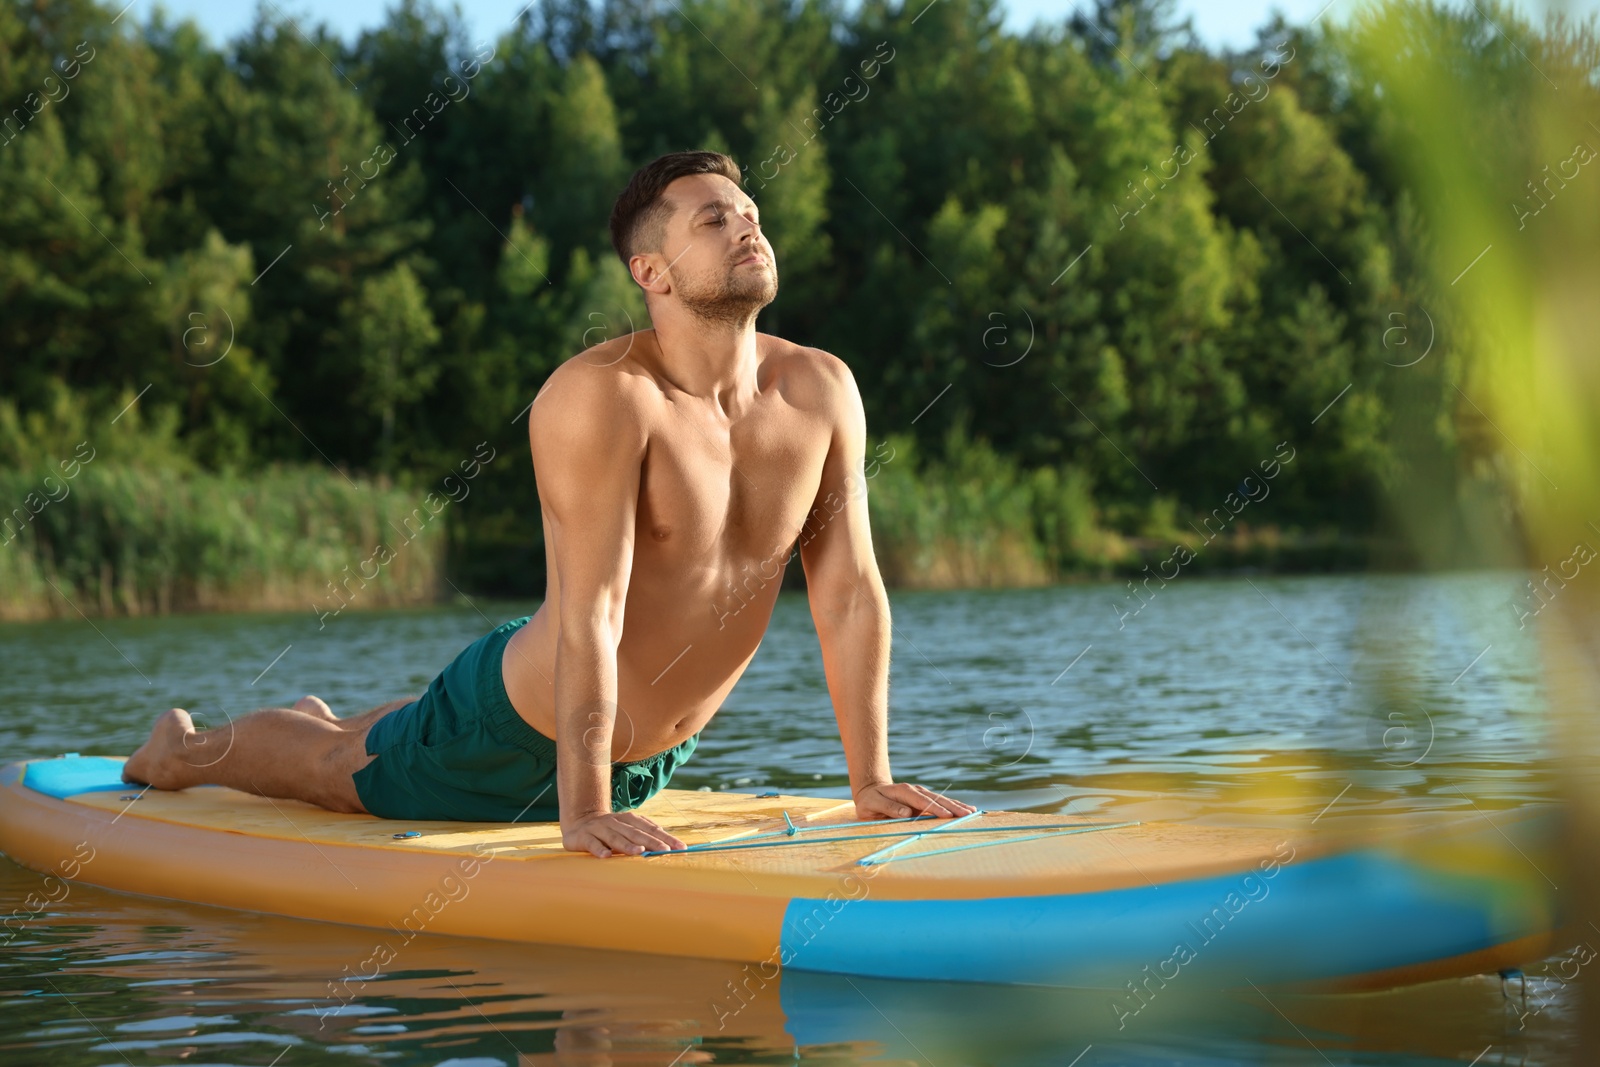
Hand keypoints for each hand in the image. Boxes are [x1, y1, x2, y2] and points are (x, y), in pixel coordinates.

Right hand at [561, 810, 686, 857]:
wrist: (579, 822)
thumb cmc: (610, 830)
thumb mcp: (627, 829)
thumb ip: (644, 835)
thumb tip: (668, 844)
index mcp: (629, 819)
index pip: (651, 829)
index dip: (665, 837)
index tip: (680, 847)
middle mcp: (616, 822)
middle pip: (636, 833)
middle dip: (651, 841)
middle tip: (665, 850)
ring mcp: (600, 828)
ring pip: (615, 837)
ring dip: (628, 844)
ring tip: (640, 851)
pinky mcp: (584, 837)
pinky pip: (593, 844)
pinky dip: (599, 849)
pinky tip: (606, 856)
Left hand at [853, 782, 975, 820]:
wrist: (871, 791)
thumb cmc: (870, 801)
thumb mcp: (872, 805)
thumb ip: (888, 808)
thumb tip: (906, 812)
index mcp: (903, 792)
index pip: (921, 801)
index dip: (934, 808)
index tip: (947, 815)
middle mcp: (915, 791)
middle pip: (936, 799)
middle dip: (952, 807)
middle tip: (967, 814)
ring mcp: (921, 794)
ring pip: (941, 800)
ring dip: (956, 806)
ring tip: (972, 812)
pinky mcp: (924, 800)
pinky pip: (941, 802)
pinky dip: (953, 805)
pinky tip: (966, 809)